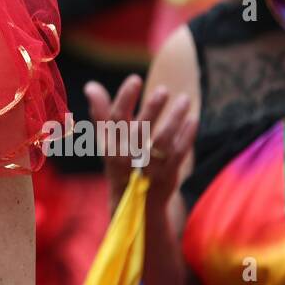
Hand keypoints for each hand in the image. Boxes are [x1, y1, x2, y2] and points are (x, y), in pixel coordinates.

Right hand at [85, 75, 197, 213]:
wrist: (133, 205)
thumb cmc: (119, 163)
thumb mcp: (106, 141)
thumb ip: (100, 113)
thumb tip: (90, 86)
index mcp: (111, 145)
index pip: (115, 118)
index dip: (125, 98)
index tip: (135, 79)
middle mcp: (127, 156)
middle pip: (141, 129)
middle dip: (152, 108)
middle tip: (163, 90)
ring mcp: (148, 167)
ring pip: (163, 140)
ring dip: (175, 118)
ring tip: (184, 99)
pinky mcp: (167, 175)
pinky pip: (179, 153)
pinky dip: (187, 135)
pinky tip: (193, 119)